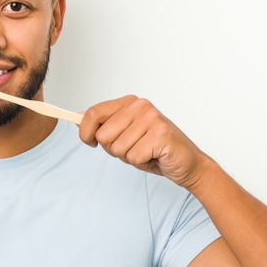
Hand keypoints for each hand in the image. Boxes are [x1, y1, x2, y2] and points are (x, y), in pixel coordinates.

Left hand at [78, 94, 209, 189]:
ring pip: (117, 149)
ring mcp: (151, 119)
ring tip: (146, 152)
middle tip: (134, 148)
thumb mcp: (125, 135)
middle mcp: (140, 106)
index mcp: (130, 102)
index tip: (89, 141)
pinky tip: (155, 156)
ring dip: (130, 157)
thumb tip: (79, 121)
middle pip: (103, 135)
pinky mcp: (160, 135)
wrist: (187, 163)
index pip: (93, 113)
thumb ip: (105, 126)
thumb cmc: (155, 150)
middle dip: (114, 149)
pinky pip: (133, 157)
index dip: (85, 132)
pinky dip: (142, 163)